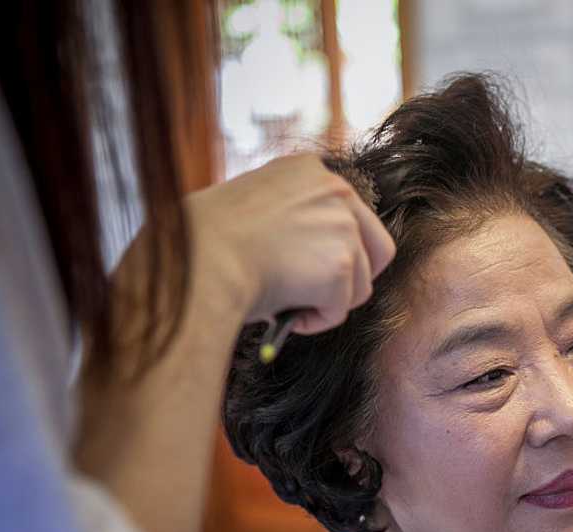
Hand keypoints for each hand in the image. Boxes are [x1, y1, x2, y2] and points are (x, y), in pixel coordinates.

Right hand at [186, 154, 395, 334]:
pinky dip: (314, 321)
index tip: (318, 266)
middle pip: (377, 247)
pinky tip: (280, 312)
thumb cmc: (204, 244)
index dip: (336, 247)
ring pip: (358, 284)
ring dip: (325, 302)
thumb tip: (308, 254)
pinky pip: (340, 309)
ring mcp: (342, 225)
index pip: (349, 211)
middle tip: (327, 298)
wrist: (196, 262)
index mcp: (309, 169)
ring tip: (283, 303)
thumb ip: (291, 221)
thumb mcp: (253, 211)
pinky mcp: (342, 264)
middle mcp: (335, 189)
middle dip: (354, 278)